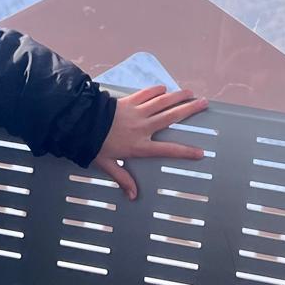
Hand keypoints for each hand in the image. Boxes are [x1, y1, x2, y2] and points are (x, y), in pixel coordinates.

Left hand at [93, 85, 208, 198]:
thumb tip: (133, 196)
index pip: (168, 150)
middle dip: (189, 110)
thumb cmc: (94, 145)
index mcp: (139, 146)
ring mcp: (137, 112)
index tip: (200, 152)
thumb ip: (123, 179)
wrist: (81, 124)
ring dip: (177, 96)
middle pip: (171, 117)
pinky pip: (146, 93)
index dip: (185, 152)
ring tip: (190, 92)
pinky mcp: (128, 101)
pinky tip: (164, 88)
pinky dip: (156, 90)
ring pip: (162, 102)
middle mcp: (143, 127)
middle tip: (203, 104)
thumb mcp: (108, 165)